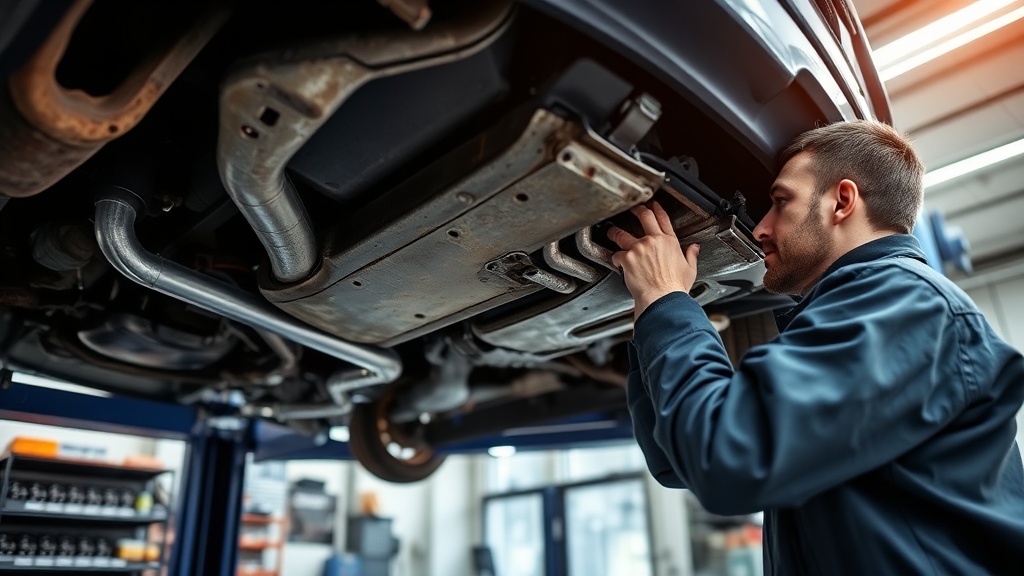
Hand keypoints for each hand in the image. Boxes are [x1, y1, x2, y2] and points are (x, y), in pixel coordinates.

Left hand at [607, 201, 699, 319]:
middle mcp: (654, 241)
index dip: (656, 208)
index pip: (662, 218)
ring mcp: (639, 248)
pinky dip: (615, 259)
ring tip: (611, 233)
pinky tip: (617, 263)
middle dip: (636, 210)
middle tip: (631, 209)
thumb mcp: (690, 269)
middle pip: (644, 216)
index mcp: (670, 242)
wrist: (663, 299)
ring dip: (615, 232)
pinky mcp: (628, 258)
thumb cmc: (674, 288)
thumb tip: (694, 248)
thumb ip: (691, 255)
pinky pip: (616, 254)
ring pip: (622, 233)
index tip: (652, 205)